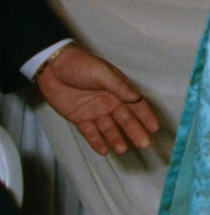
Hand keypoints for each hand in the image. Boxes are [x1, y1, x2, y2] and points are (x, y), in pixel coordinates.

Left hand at [35, 45, 159, 154]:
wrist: (52, 67)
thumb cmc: (80, 64)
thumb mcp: (101, 72)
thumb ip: (118, 86)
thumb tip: (136, 98)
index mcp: (118, 89)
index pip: (136, 105)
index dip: (146, 116)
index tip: (154, 128)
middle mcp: (110, 102)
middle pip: (125, 119)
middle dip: (134, 132)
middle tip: (143, 145)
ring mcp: (95, 111)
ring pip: (109, 128)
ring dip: (116, 139)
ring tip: (122, 150)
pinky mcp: (80, 119)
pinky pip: (90, 132)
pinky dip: (96, 141)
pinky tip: (103, 150)